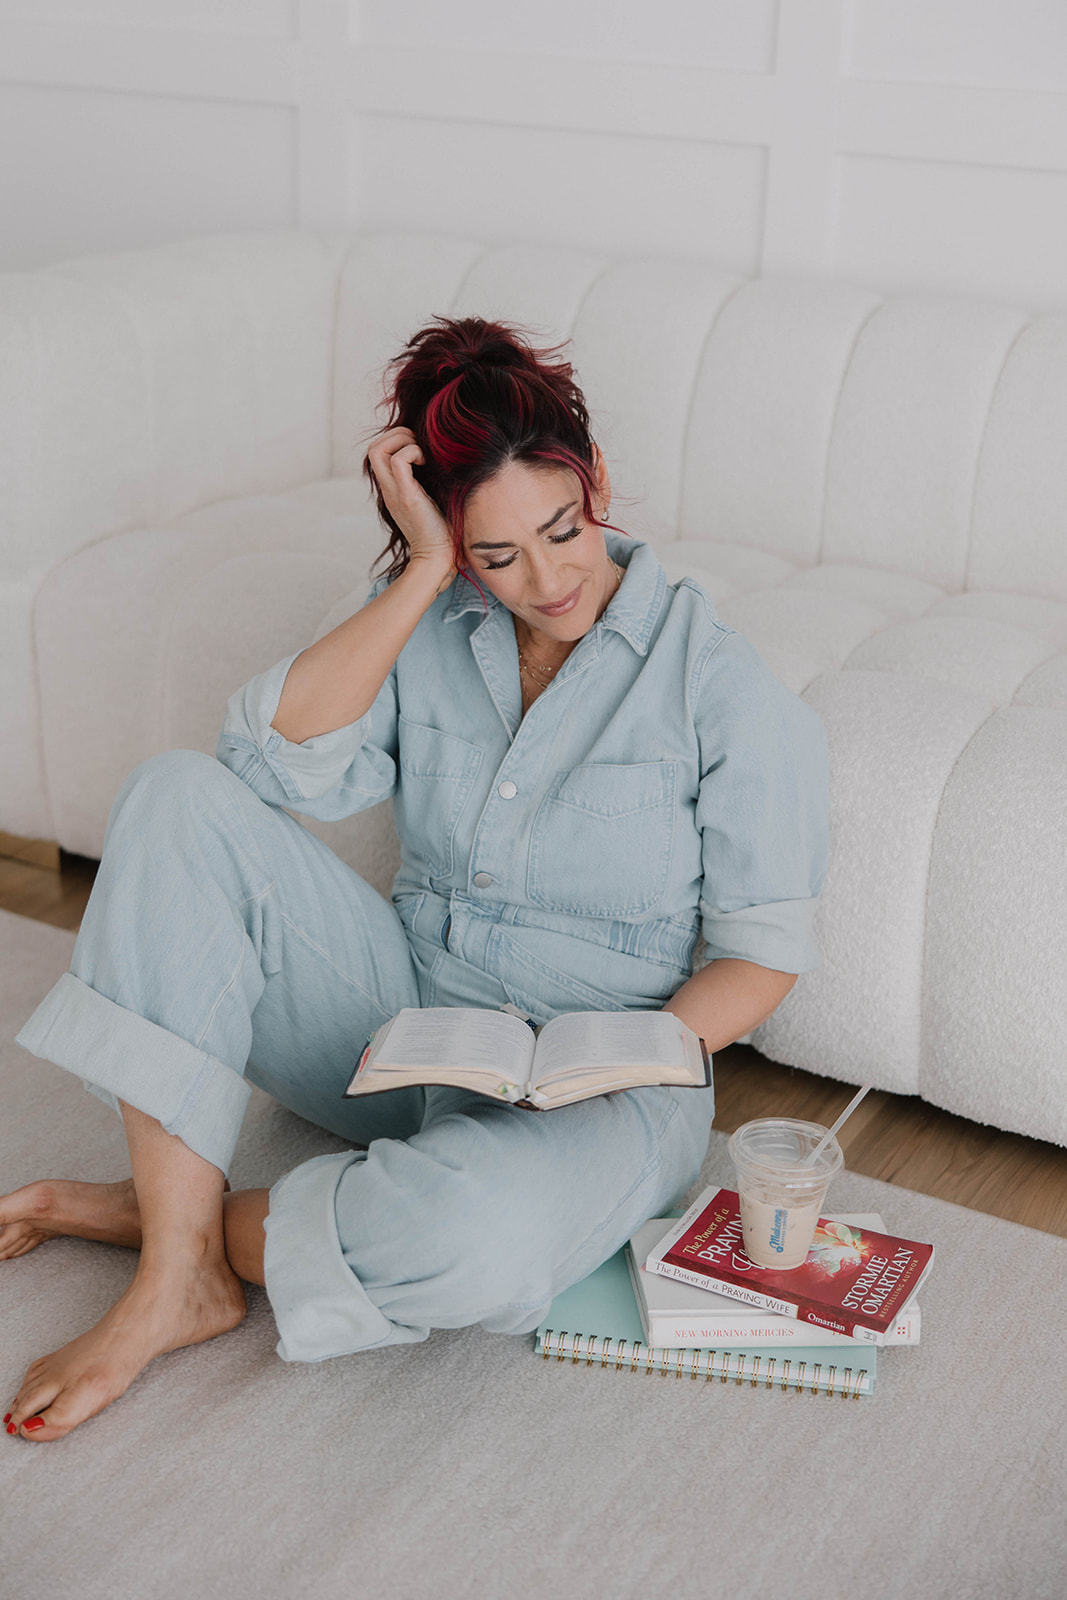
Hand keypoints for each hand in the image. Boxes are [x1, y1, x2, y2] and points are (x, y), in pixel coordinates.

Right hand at [366, 426, 457, 587]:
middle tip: (419, 446)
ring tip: (421, 453)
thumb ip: (427, 482)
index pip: (377, 452)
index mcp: (393, 488)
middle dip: (396, 435)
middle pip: (373, 447)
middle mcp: (389, 488)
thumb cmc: (441, 530)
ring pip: (377, 449)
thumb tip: (441, 461)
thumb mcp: (431, 499)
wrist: (439, 557)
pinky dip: (412, 452)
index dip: (395, 440)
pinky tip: (427, 463)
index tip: (419, 448)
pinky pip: (398, 462)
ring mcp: (395, 492)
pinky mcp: (406, 496)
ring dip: (401, 441)